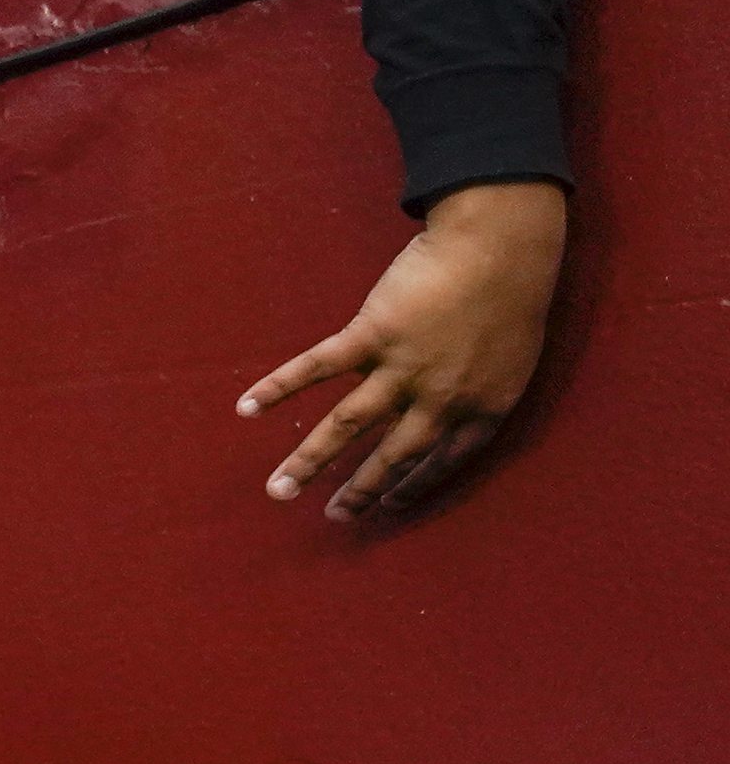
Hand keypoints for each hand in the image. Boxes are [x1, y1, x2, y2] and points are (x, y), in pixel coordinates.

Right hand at [237, 180, 564, 517]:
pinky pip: (319, 368)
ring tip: (277, 490)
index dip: (413, 486)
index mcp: (482, 407)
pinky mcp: (371, 336)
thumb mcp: (515, 355)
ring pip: (348, 425)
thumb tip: (439, 398)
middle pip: (391, 457)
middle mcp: (440, 400)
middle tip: (332, 517)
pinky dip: (279, 386)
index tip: (388, 504)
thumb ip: (479, 384)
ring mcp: (402, 370)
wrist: (501, 246)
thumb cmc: (516, 292)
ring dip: (308, 460)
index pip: (443, 462)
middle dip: (358, 491)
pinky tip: (248, 406)